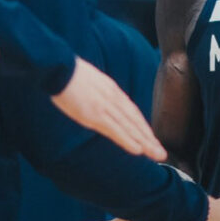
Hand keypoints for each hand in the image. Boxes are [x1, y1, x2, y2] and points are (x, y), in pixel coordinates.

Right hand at [51, 58, 167, 160]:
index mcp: (111, 90)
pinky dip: (128, 140)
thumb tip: (100, 101)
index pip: (131, 111)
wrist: (59, 66)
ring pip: (130, 127)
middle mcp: (113, 98)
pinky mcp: (95, 114)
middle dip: (149, 138)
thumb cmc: (67, 73)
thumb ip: (99, 92)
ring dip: (144, 142)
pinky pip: (116, 130)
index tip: (150, 137)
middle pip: (135, 121)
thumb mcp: (90, 80)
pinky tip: (138, 150)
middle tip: (161, 152)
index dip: (142, 126)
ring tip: (156, 154)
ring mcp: (105, 107)